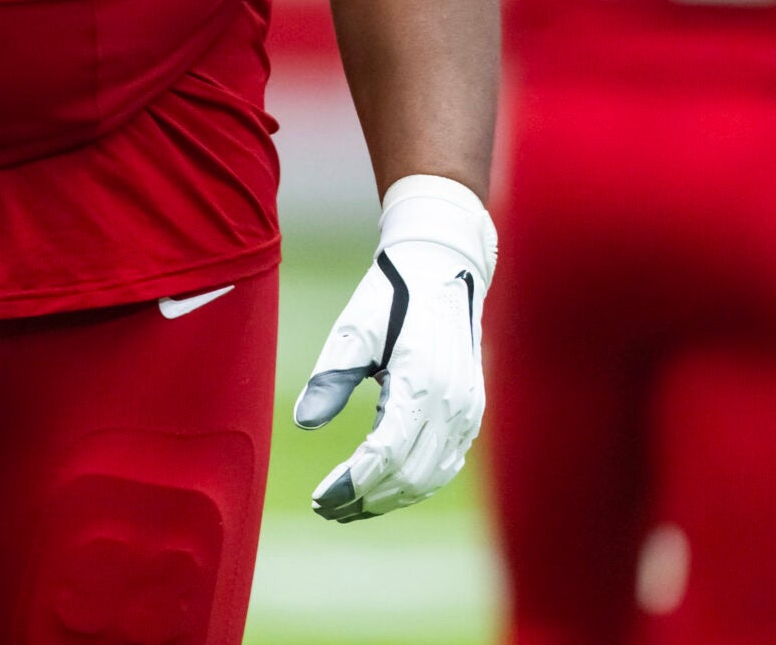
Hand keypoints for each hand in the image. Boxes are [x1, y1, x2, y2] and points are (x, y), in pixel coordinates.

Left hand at [296, 174, 495, 520]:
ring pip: (430, 476)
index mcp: (422, 381)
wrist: (444, 266)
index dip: (353, 483)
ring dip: (389, 498)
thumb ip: (331, 376)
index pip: (387, 454)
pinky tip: (381, 487)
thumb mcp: (355, 328)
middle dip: (366, 499)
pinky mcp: (471, 412)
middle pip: (410, 475)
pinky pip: (446, 463)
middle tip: (325, 508)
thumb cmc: (392, 294)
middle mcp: (452, 403)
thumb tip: (303, 421)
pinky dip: (414, 483)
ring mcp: (467, 410)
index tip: (320, 499)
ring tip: (347, 506)